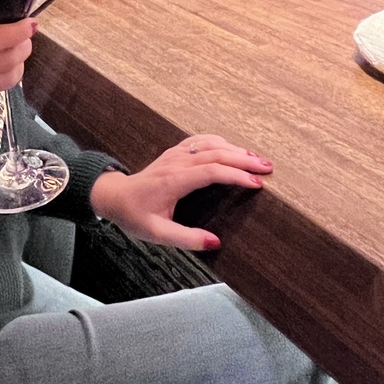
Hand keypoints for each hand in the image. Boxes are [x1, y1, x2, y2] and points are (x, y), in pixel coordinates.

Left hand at [89, 135, 272, 251]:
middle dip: (244, 159)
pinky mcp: (176, 152)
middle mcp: (177, 162)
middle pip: (216, 153)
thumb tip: (215, 242)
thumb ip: (186, 239)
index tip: (256, 185)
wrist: (115, 196)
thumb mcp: (157, 234)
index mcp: (174, 180)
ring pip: (211, 143)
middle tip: (267, 168)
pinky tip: (234, 149)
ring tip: (257, 160)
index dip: (235, 175)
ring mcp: (176, 154)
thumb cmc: (135, 216)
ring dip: (236, 149)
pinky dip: (222, 142)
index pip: (211, 171)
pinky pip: (202, 141)